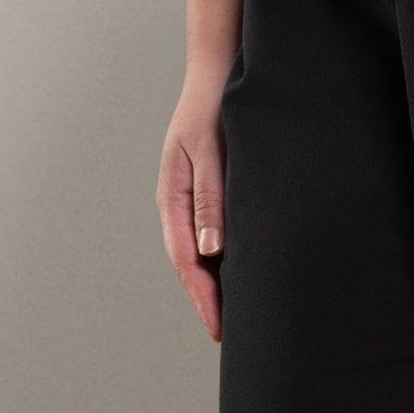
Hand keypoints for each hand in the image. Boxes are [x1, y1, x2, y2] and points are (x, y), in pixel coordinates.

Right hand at [159, 75, 229, 341]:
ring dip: (215, 284)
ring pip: (200, 254)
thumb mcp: (209, 153)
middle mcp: (178, 205)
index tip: (218, 328)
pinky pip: (212, 237)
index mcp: (172, 198)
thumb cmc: (213, 110)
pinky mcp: (207, 195)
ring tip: (237, 316)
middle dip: (207, 301)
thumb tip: (210, 251)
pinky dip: (223, 261)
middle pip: (190, 265)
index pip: (185, 261)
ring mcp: (191, 201)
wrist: (217, 76)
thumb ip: (211, 200)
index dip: (202, 298)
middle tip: (230, 337)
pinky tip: (241, 274)